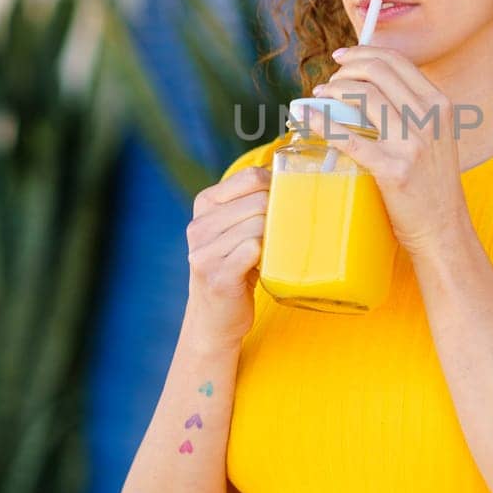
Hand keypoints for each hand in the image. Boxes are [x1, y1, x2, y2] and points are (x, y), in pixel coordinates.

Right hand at [184, 165, 268, 348]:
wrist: (214, 319)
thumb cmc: (235, 266)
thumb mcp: (234, 228)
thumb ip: (252, 201)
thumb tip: (293, 173)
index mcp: (204, 204)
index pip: (249, 177)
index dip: (276, 185)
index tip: (286, 202)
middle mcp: (199, 226)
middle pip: (258, 201)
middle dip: (279, 215)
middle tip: (284, 233)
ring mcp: (204, 252)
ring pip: (259, 225)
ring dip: (275, 238)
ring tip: (275, 252)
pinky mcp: (217, 276)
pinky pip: (253, 249)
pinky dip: (268, 256)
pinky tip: (266, 265)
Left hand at [306, 45, 470, 255]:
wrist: (443, 229)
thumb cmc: (432, 185)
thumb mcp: (435, 138)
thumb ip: (413, 112)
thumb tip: (368, 90)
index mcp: (440, 105)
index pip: (397, 62)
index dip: (363, 53)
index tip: (342, 58)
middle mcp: (430, 118)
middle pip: (378, 72)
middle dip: (344, 70)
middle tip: (328, 83)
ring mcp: (412, 144)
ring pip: (363, 96)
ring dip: (332, 91)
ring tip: (317, 98)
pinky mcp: (393, 170)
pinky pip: (348, 138)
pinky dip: (321, 122)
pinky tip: (306, 117)